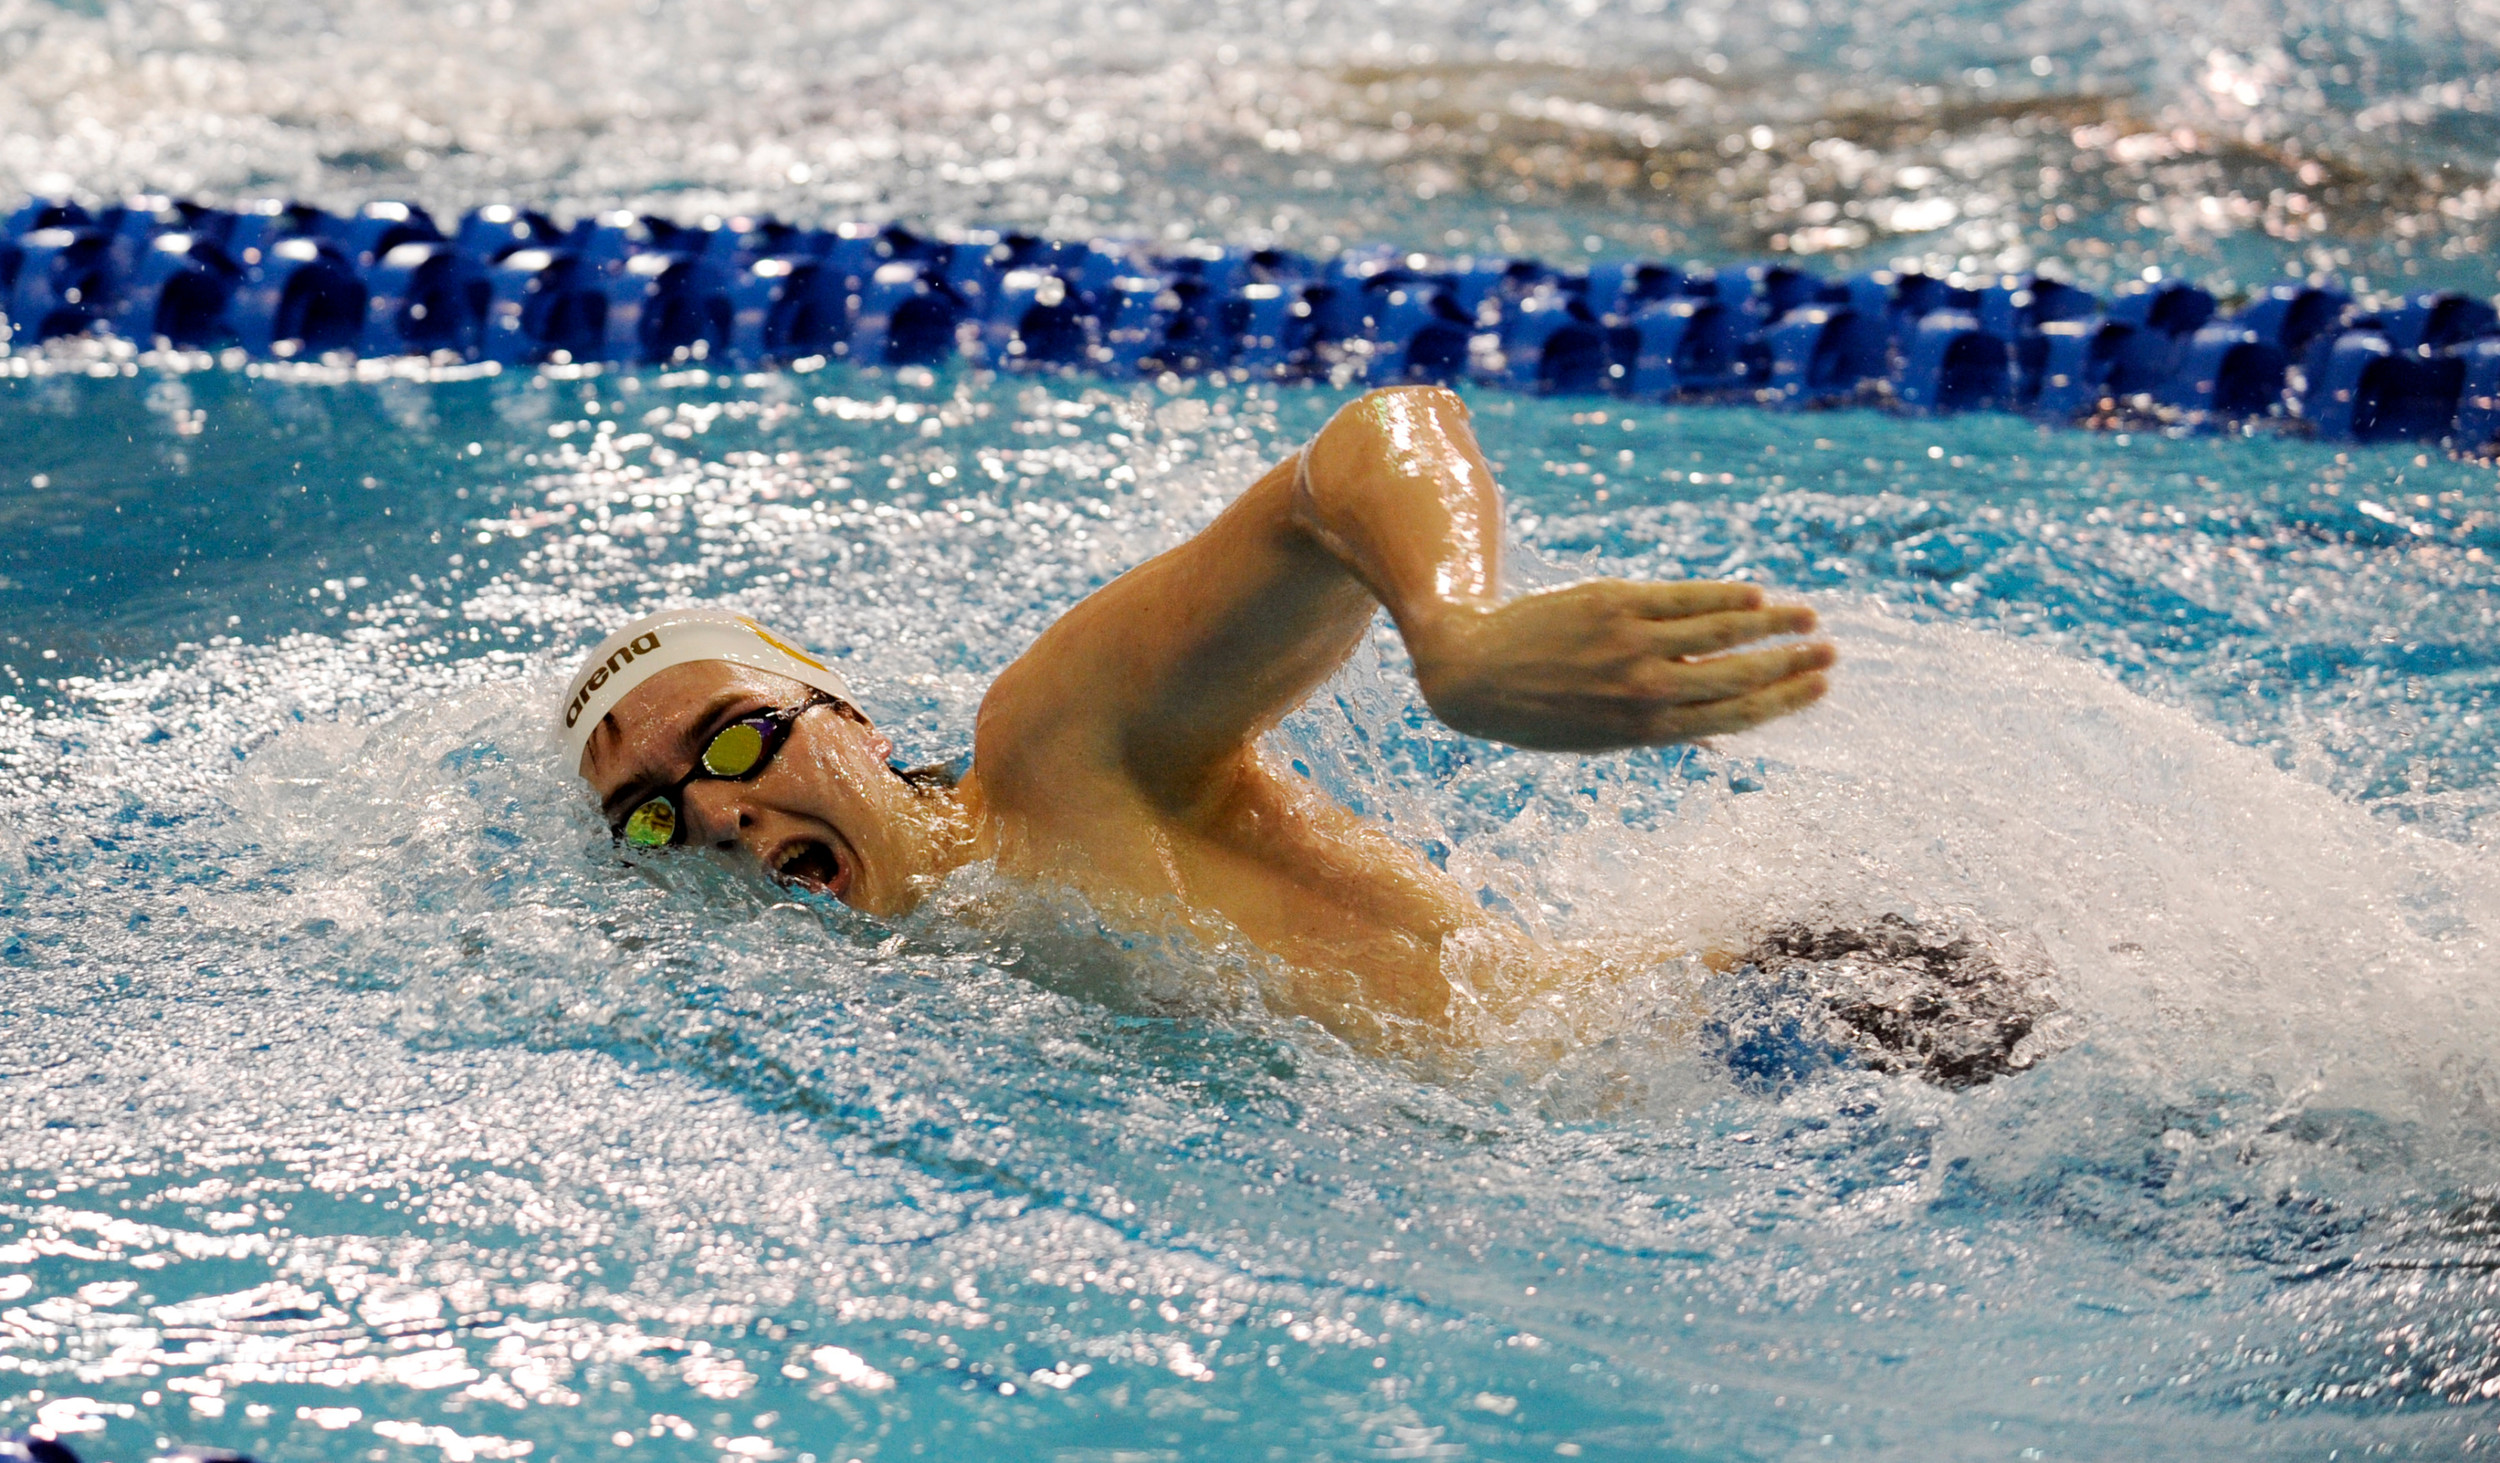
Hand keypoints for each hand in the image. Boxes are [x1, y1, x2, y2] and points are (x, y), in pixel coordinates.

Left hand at [1404, 580, 1832, 751]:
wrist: (1474, 672)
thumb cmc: (1541, 710)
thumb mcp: (1600, 737)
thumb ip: (1659, 730)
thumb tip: (1717, 741)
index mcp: (1647, 730)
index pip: (1736, 715)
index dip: (1785, 700)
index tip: (1821, 687)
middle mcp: (1646, 687)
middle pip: (1739, 674)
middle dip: (1791, 663)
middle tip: (1831, 652)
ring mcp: (1631, 642)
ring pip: (1721, 629)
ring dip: (1772, 622)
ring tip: (1806, 617)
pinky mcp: (1614, 602)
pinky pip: (1683, 597)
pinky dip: (1724, 594)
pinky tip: (1754, 591)